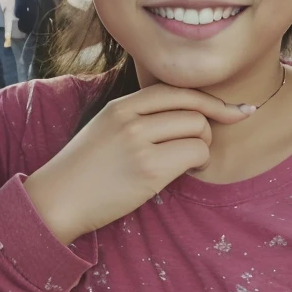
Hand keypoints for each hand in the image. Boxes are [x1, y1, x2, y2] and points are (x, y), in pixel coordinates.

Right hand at [22, 84, 246, 241]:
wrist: (55, 201)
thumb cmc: (85, 170)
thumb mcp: (106, 129)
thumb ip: (140, 117)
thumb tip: (192, 114)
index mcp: (121, 105)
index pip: (177, 90)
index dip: (210, 101)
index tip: (235, 111)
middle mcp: (131, 118)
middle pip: (194, 109)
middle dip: (206, 130)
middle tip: (194, 151)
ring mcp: (139, 142)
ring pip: (199, 131)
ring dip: (201, 149)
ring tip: (182, 165)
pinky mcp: (149, 170)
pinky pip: (196, 155)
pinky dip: (198, 165)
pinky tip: (182, 175)